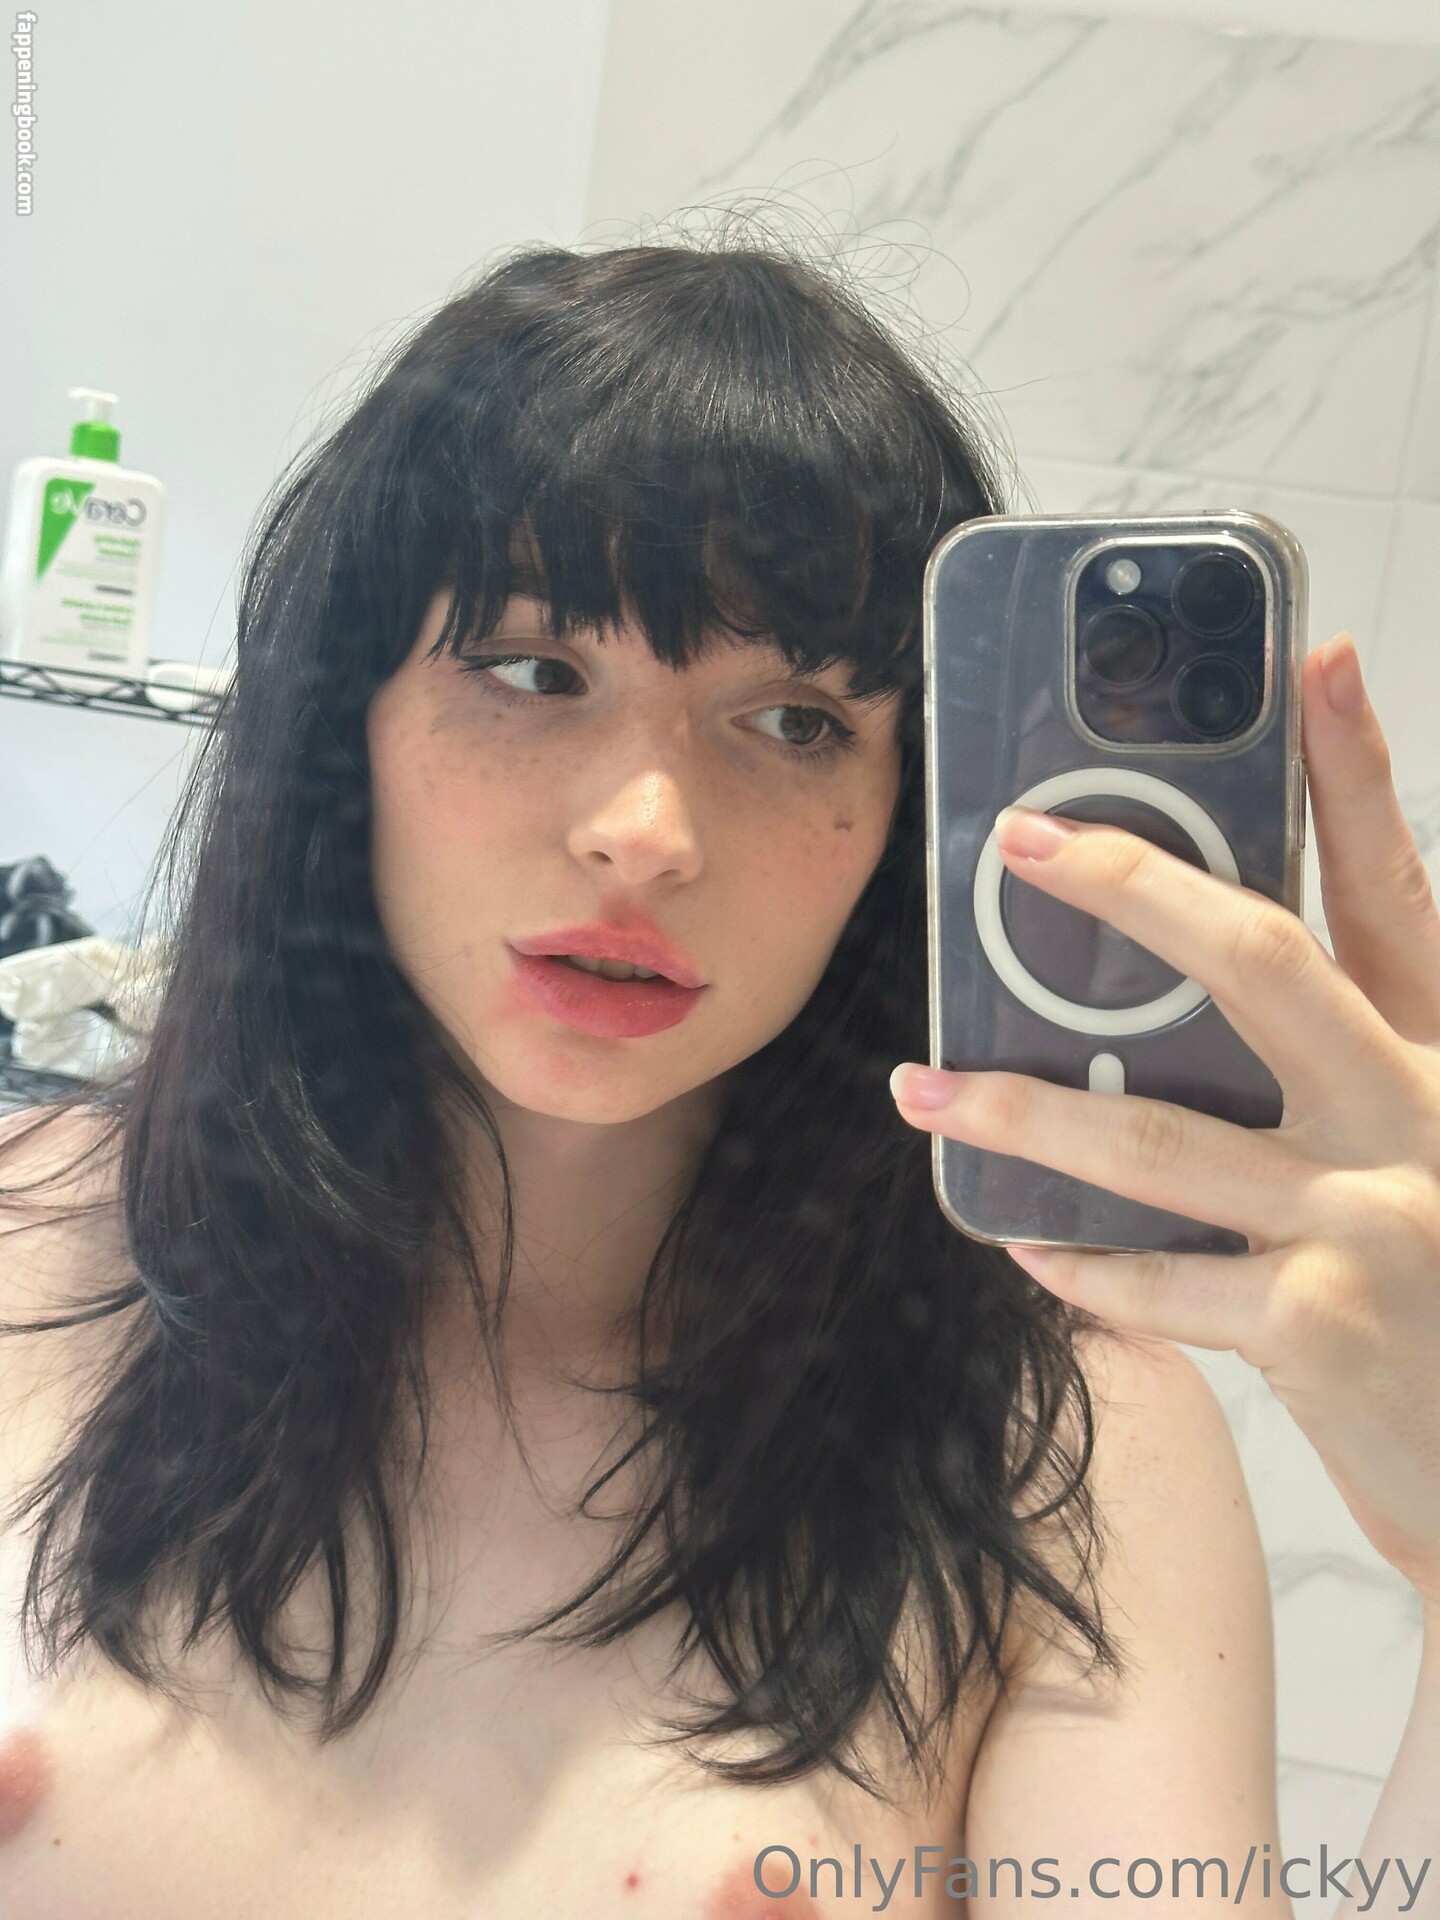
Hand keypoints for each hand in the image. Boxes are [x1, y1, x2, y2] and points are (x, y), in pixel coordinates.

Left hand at [890, 632, 1439, 1605]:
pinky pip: (1158, 1281)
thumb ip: (1342, 1066)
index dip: (1355, 768)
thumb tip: (1191, 993)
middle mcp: (1420, 1111)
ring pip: (1162, 1136)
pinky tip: (1024, 1247)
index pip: (1396, 883)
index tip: (1310, 664)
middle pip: (1263, 962)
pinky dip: (1082, 1265)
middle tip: (1021, 841)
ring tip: (925, 1086)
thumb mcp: (1422, 1145)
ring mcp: (1375, 1217)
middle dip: (1131, 889)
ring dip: (1025, 1109)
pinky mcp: (1321, 1326)